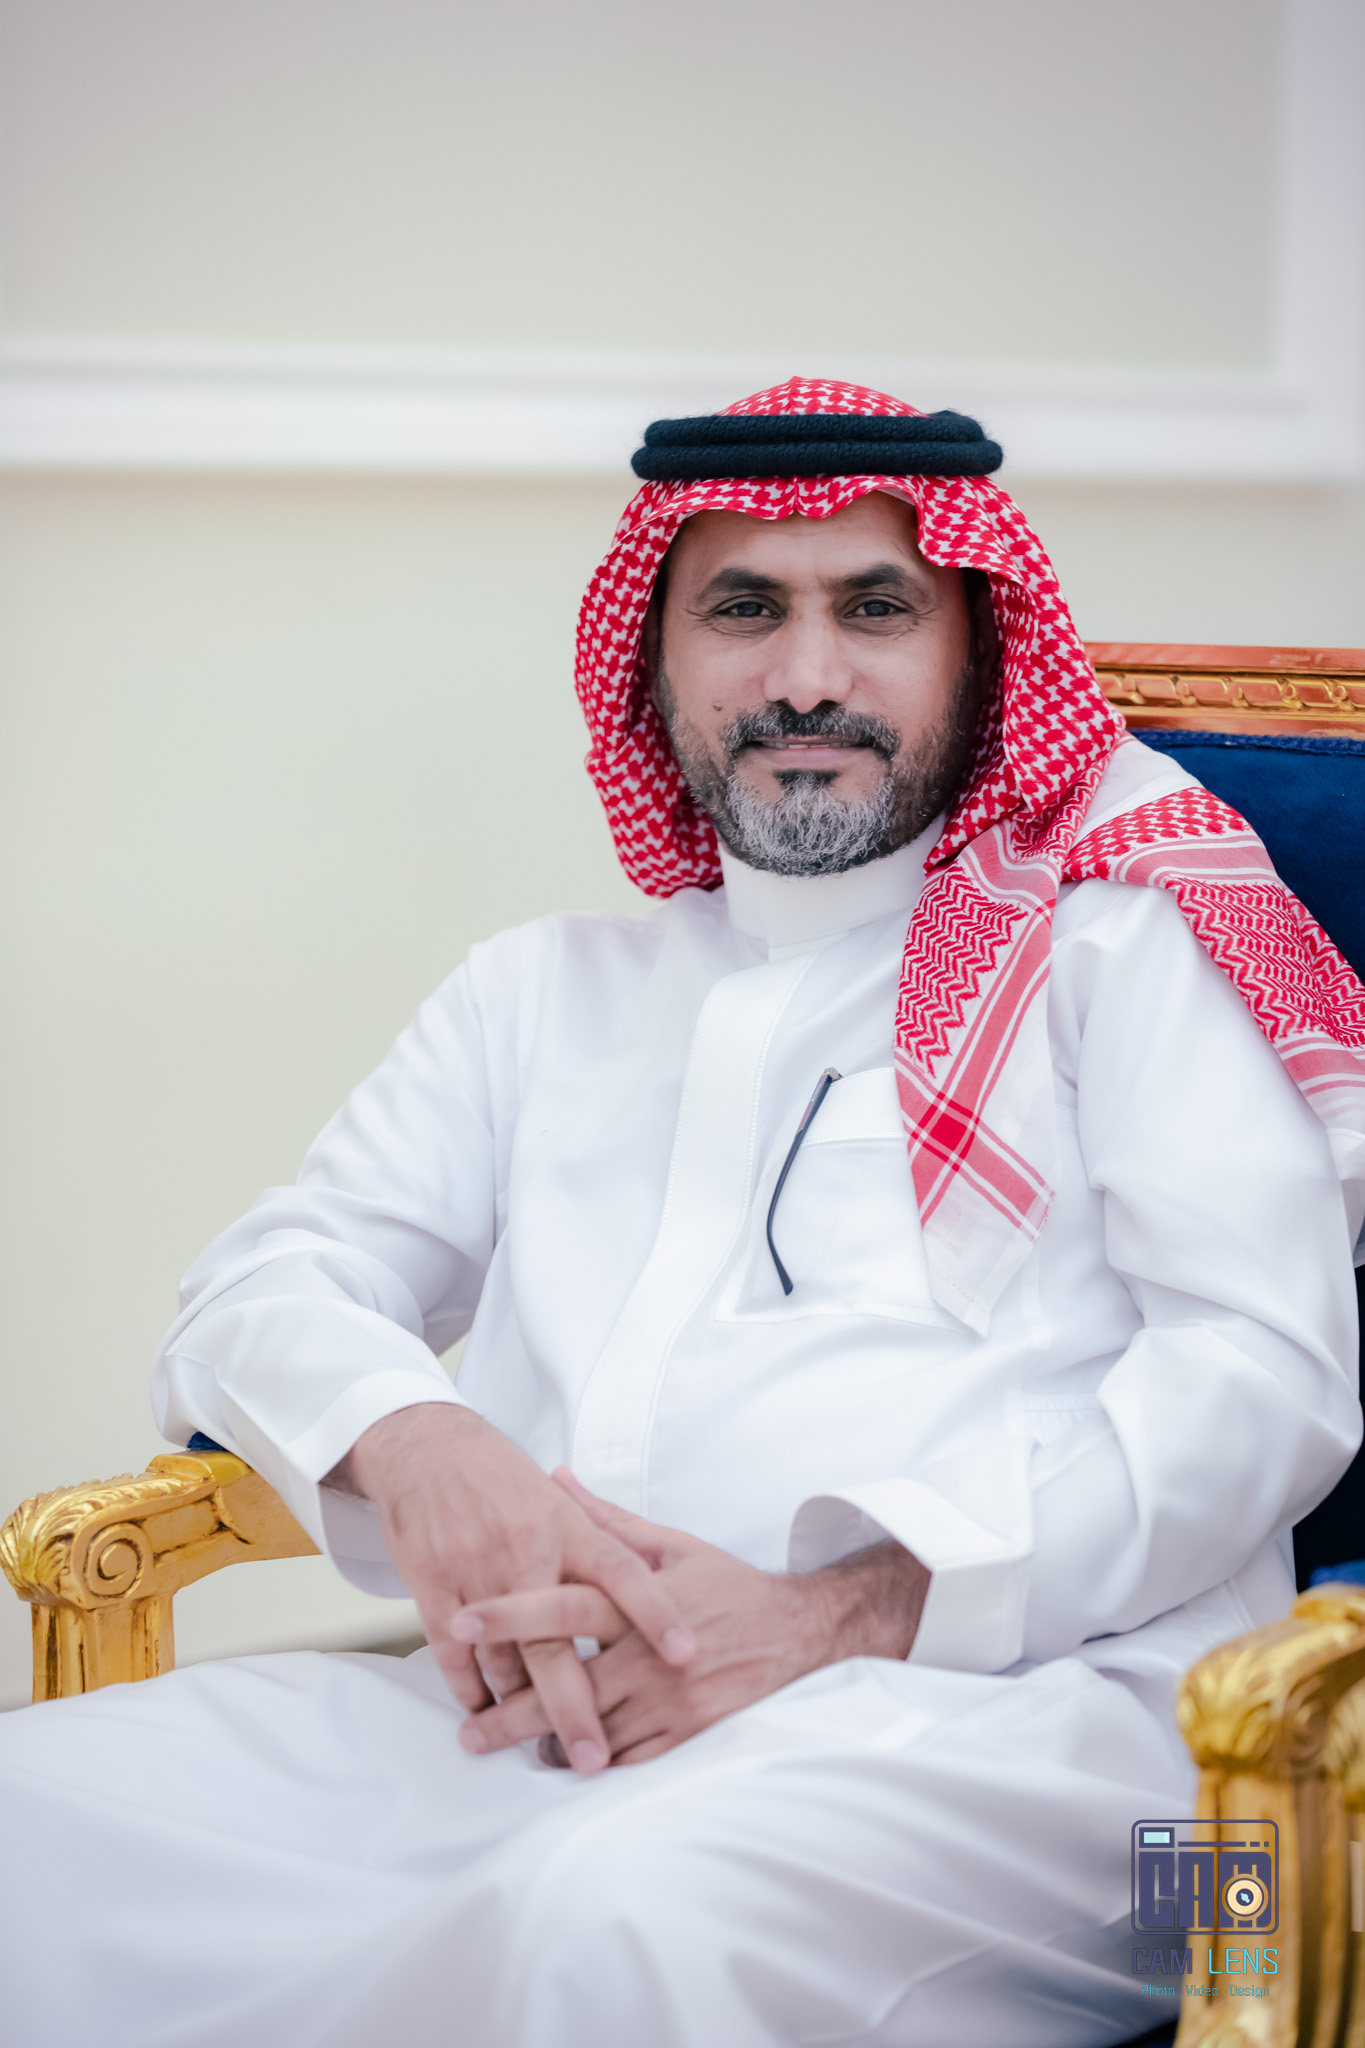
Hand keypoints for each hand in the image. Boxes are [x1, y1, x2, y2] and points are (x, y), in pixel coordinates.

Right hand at [326, 1407, 694, 1772]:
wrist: (429, 1451)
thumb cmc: (502, 1479)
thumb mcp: (559, 1502)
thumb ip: (604, 1540)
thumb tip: (654, 1577)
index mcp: (567, 1527)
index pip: (623, 1572)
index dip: (657, 1612)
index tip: (686, 1655)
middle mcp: (527, 1552)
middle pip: (555, 1643)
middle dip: (574, 1707)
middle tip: (594, 1757)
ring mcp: (478, 1574)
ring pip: (503, 1660)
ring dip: (520, 1709)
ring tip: (544, 1748)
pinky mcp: (435, 1590)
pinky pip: (456, 1657)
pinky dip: (471, 1690)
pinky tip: (486, 1713)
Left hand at [453, 1470, 928, 1765]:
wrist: (799, 1632)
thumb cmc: (728, 1585)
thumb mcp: (669, 1545)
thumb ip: (605, 1519)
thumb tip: (556, 1478)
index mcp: (639, 1602)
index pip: (565, 1606)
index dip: (512, 1613)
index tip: (462, 1621)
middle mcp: (649, 1656)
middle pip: (567, 1685)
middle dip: (511, 1709)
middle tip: (466, 1727)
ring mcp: (668, 1701)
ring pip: (592, 1732)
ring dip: (542, 1742)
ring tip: (495, 1746)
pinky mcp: (686, 1734)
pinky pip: (628, 1758)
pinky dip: (591, 1762)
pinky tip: (560, 1762)